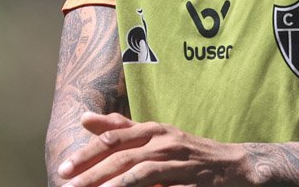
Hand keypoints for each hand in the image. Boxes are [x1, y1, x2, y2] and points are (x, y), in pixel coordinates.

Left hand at [56, 112, 252, 186]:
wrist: (234, 164)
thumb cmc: (189, 151)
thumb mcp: (156, 136)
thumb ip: (122, 129)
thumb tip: (85, 119)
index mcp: (154, 129)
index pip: (115, 137)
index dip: (88, 152)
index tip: (65, 168)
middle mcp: (165, 141)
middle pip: (123, 155)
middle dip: (93, 171)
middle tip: (68, 185)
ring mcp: (180, 160)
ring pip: (142, 170)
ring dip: (114, 182)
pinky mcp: (192, 179)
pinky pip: (166, 186)